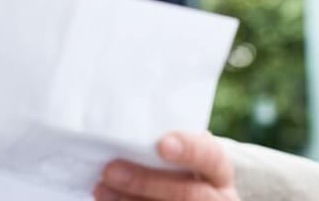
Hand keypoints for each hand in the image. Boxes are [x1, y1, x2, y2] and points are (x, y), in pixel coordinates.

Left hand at [94, 131, 239, 200]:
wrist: (195, 198)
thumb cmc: (181, 167)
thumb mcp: (185, 153)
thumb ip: (164, 141)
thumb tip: (125, 125)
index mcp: (218, 169)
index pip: (209, 156)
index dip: (188, 150)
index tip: (162, 144)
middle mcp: (216, 197)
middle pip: (186, 194)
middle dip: (145, 182)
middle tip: (110, 170)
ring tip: (100, 189)